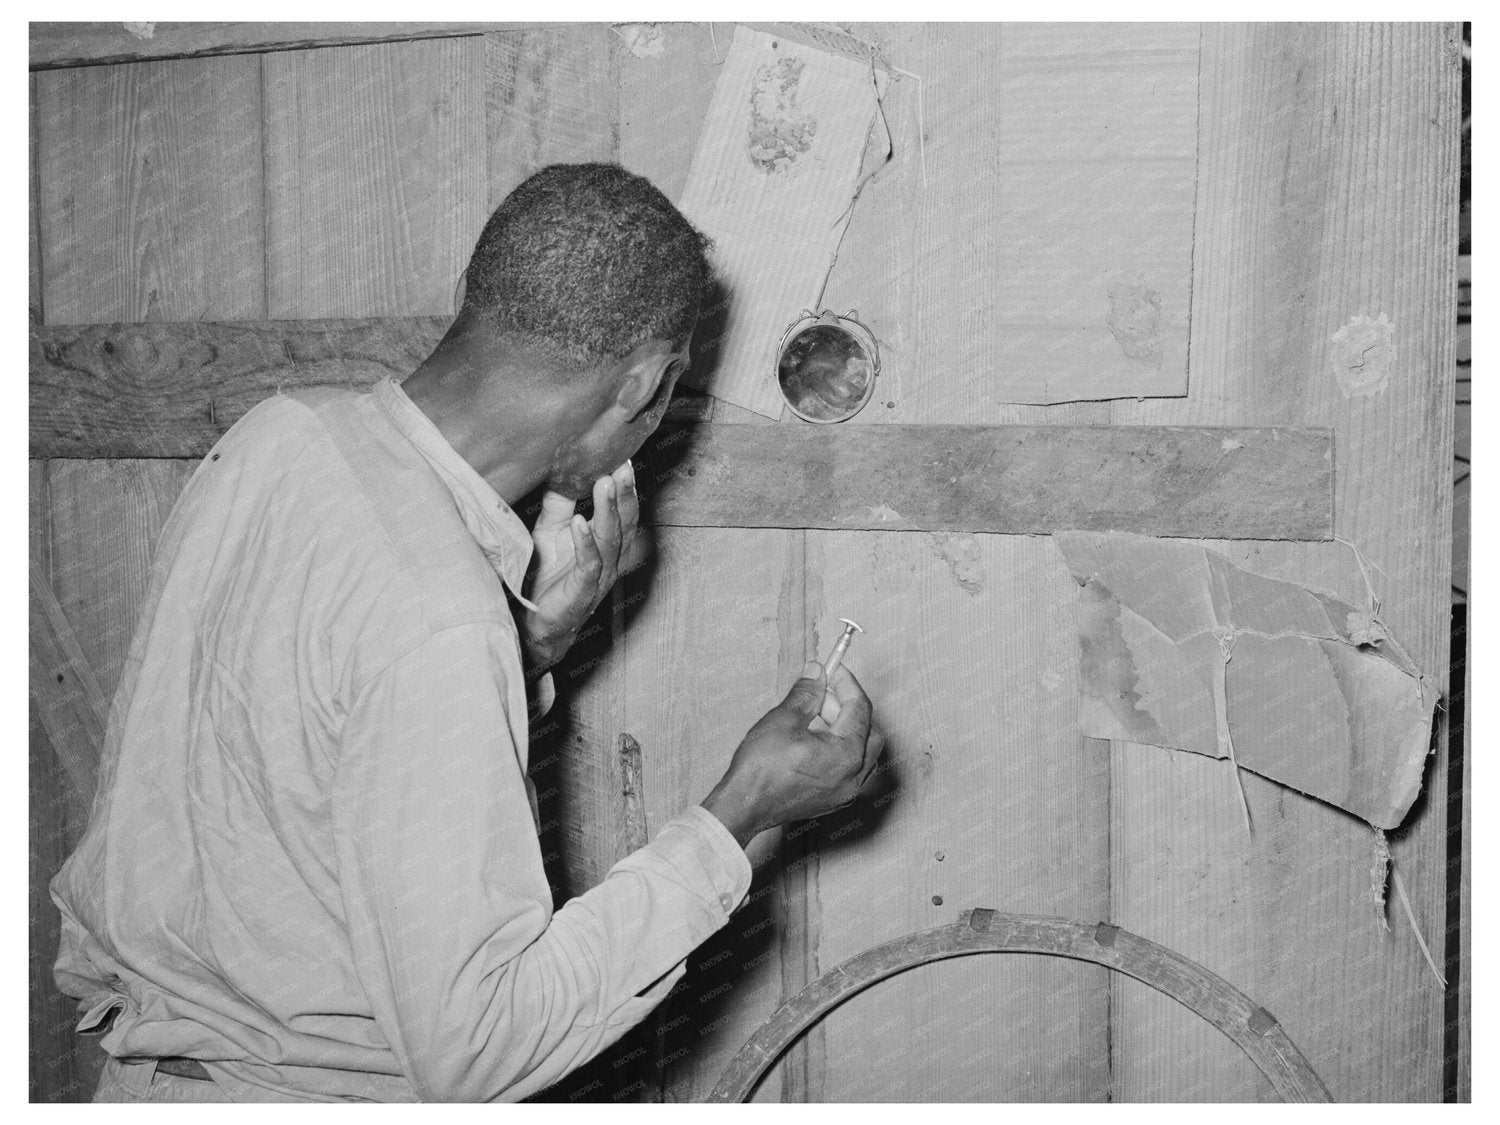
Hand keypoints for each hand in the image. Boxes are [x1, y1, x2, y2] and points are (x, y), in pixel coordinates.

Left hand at [521, 461, 649, 671]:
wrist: (534, 621)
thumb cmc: (546, 575)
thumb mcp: (550, 531)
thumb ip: (559, 504)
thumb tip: (561, 471)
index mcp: (606, 543)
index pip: (623, 512)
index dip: (625, 487)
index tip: (623, 458)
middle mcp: (609, 559)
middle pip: (624, 523)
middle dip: (625, 493)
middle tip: (623, 466)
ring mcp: (598, 577)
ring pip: (611, 540)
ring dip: (609, 510)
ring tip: (606, 484)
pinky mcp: (582, 592)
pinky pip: (589, 565)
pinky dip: (585, 542)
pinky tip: (579, 522)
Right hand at [701, 662, 883, 849]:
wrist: (743, 807)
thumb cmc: (761, 769)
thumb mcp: (783, 719)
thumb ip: (807, 693)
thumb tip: (816, 673)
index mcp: (847, 755)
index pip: (860, 709)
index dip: (847, 685)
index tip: (834, 670)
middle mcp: (853, 776)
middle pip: (868, 731)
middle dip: (848, 707)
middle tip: (823, 693)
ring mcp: (845, 792)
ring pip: (861, 752)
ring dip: (844, 728)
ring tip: (813, 716)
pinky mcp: (834, 800)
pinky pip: (850, 769)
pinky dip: (840, 749)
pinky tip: (814, 739)